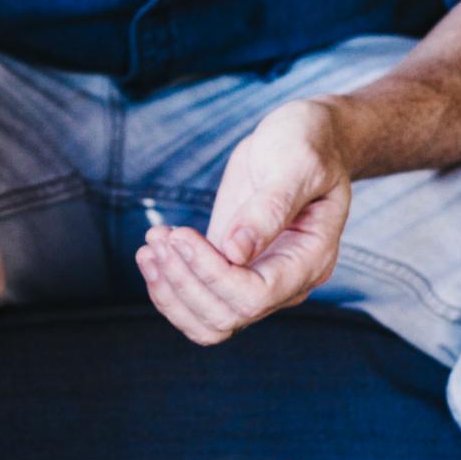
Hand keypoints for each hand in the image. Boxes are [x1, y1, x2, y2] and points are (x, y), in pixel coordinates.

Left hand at [137, 98, 350, 345]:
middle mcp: (285, 281)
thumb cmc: (306, 145)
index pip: (255, 296)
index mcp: (310, 261)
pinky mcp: (229, 267)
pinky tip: (151, 249)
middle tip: (160, 237)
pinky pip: (196, 299)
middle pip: (227, 317)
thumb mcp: (296, 164)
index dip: (211, 274)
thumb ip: (270, 208)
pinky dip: (168, 283)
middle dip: (184, 282)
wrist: (303, 139)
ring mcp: (256, 278)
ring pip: (208, 320)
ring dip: (170, 291)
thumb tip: (236, 252)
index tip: (181, 235)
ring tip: (151, 245)